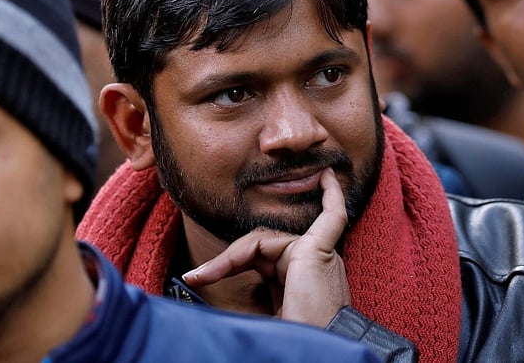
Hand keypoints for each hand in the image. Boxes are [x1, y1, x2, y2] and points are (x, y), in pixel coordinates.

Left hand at [182, 168, 350, 326]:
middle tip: (196, 278)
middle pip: (260, 246)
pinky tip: (325, 178)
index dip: (226, 265)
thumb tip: (206, 300)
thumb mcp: (261, 318)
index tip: (193, 279)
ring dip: (231, 256)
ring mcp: (319, 256)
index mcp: (301, 281)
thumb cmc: (293, 340)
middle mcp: (314, 266)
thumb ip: (246, 301)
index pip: (259, 257)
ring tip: (206, 276)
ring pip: (265, 240)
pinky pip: (330, 216)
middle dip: (226, 260)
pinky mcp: (320, 250)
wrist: (312, 354)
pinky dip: (331, 195)